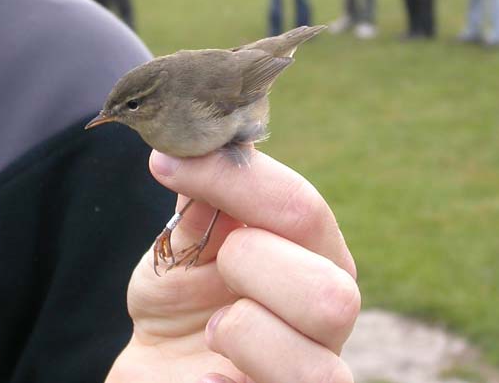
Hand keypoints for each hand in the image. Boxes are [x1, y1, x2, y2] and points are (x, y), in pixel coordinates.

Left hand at [105, 150, 359, 382]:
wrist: (163, 369)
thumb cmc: (180, 304)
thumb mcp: (182, 247)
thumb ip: (204, 199)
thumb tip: (203, 140)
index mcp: (311, 261)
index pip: (302, 210)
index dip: (237, 180)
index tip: (165, 164)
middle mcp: (327, 319)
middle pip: (335, 291)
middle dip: (254, 264)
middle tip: (218, 264)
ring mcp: (314, 372)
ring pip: (319, 361)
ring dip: (243, 328)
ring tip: (211, 330)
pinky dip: (222, 382)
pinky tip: (205, 376)